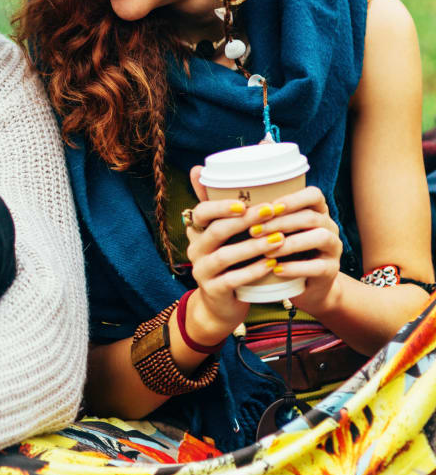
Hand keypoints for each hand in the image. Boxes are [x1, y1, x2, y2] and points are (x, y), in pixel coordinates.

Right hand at [183, 167, 293, 341]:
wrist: (220, 306)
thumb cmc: (228, 263)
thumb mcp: (222, 236)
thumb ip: (218, 207)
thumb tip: (199, 168)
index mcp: (197, 233)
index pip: (201, 213)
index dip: (220, 206)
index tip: (245, 201)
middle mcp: (195, 250)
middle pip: (216, 231)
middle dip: (245, 221)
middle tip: (272, 211)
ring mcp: (202, 272)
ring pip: (225, 256)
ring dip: (253, 246)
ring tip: (279, 238)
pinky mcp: (213, 291)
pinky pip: (233, 279)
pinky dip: (253, 271)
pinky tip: (272, 265)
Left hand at [244, 185, 342, 314]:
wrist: (300, 285)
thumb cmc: (273, 248)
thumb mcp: (262, 227)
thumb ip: (234, 202)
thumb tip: (196, 170)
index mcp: (314, 210)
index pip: (313, 194)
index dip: (292, 198)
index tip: (266, 206)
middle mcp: (327, 225)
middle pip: (310, 216)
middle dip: (280, 222)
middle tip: (253, 230)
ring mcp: (333, 248)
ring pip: (319, 237)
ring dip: (289, 243)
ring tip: (263, 250)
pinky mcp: (331, 271)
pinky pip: (318, 267)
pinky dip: (295, 267)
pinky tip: (275, 269)